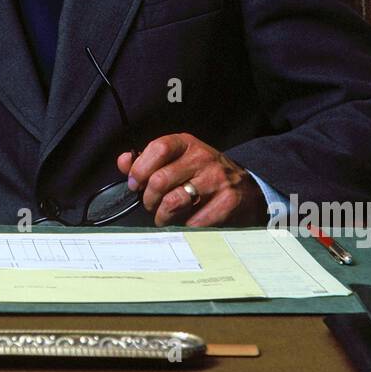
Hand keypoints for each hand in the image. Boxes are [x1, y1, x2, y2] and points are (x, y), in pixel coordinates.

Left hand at [117, 133, 267, 227]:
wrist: (246, 188)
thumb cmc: (204, 174)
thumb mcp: (179, 160)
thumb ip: (148, 160)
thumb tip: (123, 161)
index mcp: (187, 144)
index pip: (158, 148)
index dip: (140, 169)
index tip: (135, 184)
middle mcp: (203, 158)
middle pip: (160, 180)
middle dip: (149, 199)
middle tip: (151, 205)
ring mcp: (216, 180)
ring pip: (174, 202)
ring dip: (163, 216)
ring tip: (165, 217)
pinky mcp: (227, 202)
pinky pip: (193, 222)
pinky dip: (184, 227)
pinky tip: (186, 223)